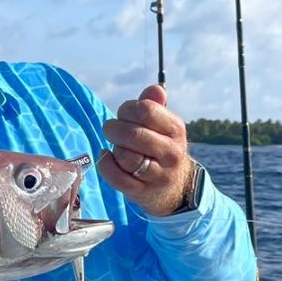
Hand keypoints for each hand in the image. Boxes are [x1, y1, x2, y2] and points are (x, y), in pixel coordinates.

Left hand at [98, 84, 195, 216]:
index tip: (123, 114)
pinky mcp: (142, 192)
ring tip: (118, 147)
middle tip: (111, 129)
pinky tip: (106, 156)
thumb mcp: (163, 126)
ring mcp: (158, 175)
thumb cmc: (161, 147)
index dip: (127, 109)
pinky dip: (105, 165)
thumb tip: (155, 89)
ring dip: (114, 149)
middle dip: (114, 129)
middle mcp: (171, 153)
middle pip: (132, 134)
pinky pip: (116, 177)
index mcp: (176, 130)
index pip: (146, 110)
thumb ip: (154, 105)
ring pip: (125, 156)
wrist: (173, 187)